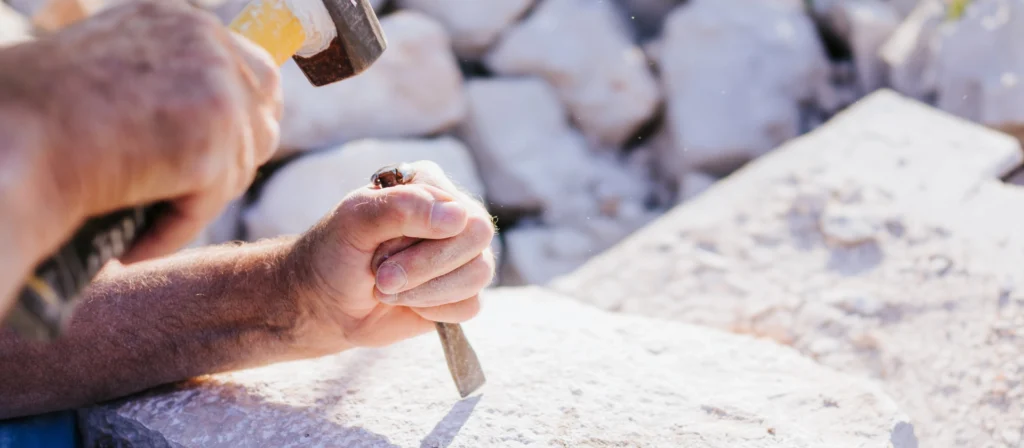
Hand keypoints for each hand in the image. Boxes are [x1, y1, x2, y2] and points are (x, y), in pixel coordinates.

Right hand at [0, 0, 280, 263]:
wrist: (5, 142)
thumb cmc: (35, 118)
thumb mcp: (113, 74)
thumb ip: (166, 82)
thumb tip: (218, 123)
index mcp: (181, 22)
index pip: (254, 73)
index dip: (243, 119)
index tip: (222, 153)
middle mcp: (206, 44)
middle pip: (262, 117)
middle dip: (233, 158)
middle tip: (184, 192)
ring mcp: (215, 90)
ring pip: (241, 165)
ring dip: (194, 198)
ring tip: (138, 212)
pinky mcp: (211, 144)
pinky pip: (211, 203)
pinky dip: (172, 229)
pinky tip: (130, 244)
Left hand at [285, 161, 495, 353]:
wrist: (323, 303)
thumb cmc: (336, 252)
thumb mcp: (354, 222)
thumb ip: (402, 208)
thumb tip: (458, 217)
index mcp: (429, 184)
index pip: (460, 211)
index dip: (424, 240)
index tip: (378, 251)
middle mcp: (452, 215)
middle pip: (477, 239)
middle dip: (425, 268)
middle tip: (382, 278)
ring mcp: (460, 254)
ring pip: (478, 275)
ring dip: (425, 292)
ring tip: (387, 289)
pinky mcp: (460, 291)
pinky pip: (471, 305)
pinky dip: (433, 311)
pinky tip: (407, 303)